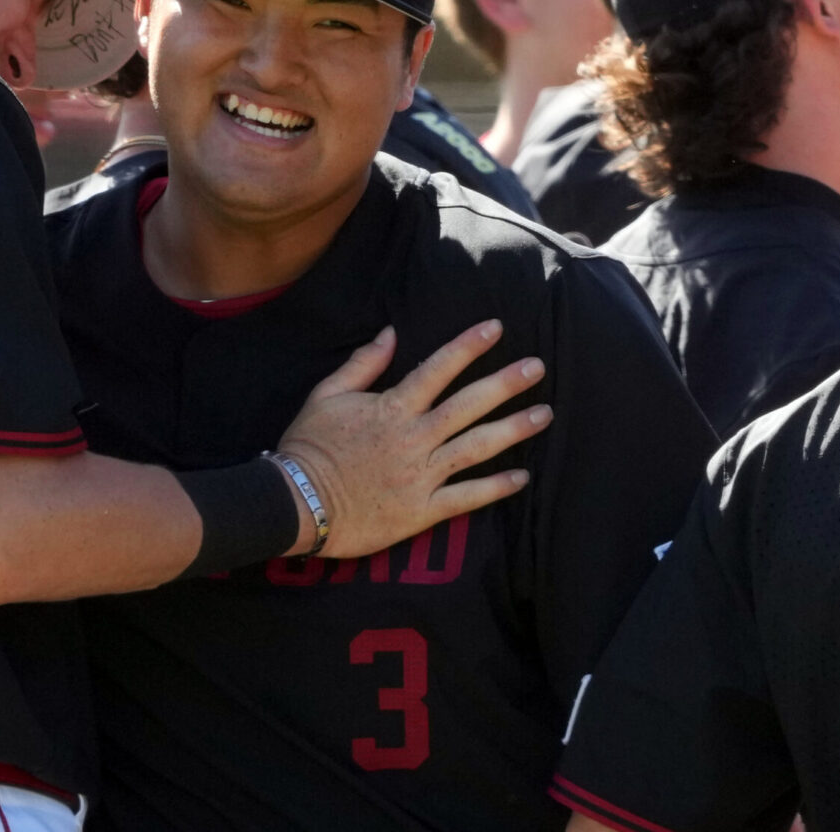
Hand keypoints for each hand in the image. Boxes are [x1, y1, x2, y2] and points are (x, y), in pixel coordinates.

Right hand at [278, 321, 550, 558]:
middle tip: (538, 367)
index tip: (497, 327)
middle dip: (505, 383)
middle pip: (468, 405)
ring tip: (544, 415)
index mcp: (391, 408)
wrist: (296, 503)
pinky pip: (465, 498)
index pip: (437, 369)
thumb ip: (362, 364)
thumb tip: (390, 332)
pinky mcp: (421, 512)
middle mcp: (413, 439)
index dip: (468, 346)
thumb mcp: (325, 396)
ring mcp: (420, 476)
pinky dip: (494, 488)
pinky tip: (522, 478)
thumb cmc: (308, 447)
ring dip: (513, 430)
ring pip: (476, 448)